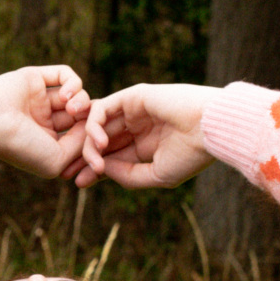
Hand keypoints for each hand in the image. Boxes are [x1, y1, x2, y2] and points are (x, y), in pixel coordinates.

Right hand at [0, 65, 90, 178]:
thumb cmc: (21, 146)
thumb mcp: (56, 159)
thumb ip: (80, 146)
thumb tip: (91, 127)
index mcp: (44, 140)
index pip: (78, 133)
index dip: (91, 135)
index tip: (96, 141)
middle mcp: (41, 119)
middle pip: (79, 113)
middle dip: (88, 116)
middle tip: (89, 119)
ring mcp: (38, 98)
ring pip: (75, 94)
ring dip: (81, 100)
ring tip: (72, 108)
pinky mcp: (35, 77)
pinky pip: (64, 74)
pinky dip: (73, 83)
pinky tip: (66, 96)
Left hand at [73, 83, 219, 188]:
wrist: (211, 130)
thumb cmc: (192, 155)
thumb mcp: (157, 175)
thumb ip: (127, 176)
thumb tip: (101, 170)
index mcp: (145, 144)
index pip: (111, 156)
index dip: (93, 169)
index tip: (78, 183)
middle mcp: (137, 126)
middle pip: (100, 141)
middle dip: (82, 158)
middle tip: (67, 173)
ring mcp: (133, 110)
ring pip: (97, 126)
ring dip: (88, 145)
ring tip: (91, 163)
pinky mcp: (132, 96)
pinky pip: (102, 110)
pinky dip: (95, 127)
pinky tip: (100, 145)